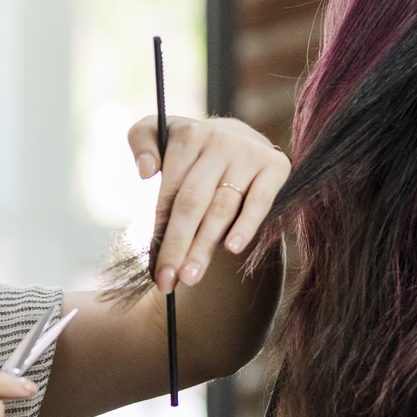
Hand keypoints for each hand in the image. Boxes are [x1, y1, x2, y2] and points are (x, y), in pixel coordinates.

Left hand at [129, 115, 289, 292]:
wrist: (237, 138)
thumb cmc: (189, 149)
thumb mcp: (158, 134)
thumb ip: (141, 142)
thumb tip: (145, 171)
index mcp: (188, 135)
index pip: (170, 192)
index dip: (159, 232)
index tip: (153, 268)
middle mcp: (219, 140)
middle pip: (192, 203)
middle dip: (178, 246)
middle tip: (168, 282)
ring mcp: (248, 153)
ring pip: (222, 208)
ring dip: (205, 246)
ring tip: (190, 277)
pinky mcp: (275, 165)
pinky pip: (259, 202)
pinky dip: (246, 225)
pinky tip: (232, 249)